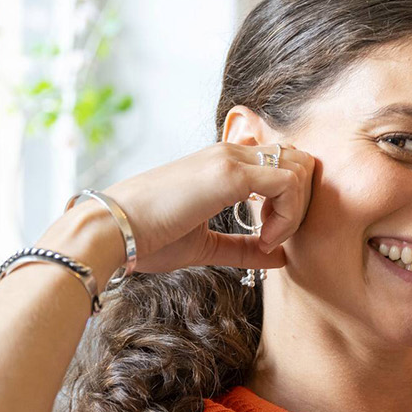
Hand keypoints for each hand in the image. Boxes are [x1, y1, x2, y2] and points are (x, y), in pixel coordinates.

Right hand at [95, 142, 314, 275]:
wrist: (110, 231)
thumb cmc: (148, 238)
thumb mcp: (206, 246)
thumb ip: (245, 248)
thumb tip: (282, 258)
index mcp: (224, 163)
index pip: (282, 163)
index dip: (289, 201)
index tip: (267, 237)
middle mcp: (230, 153)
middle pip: (298, 160)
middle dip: (300, 201)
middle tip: (273, 236)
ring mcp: (231, 158)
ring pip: (299, 167)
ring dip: (295, 209)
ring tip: (267, 239)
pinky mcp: (230, 173)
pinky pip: (288, 183)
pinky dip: (288, 215)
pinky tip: (265, 239)